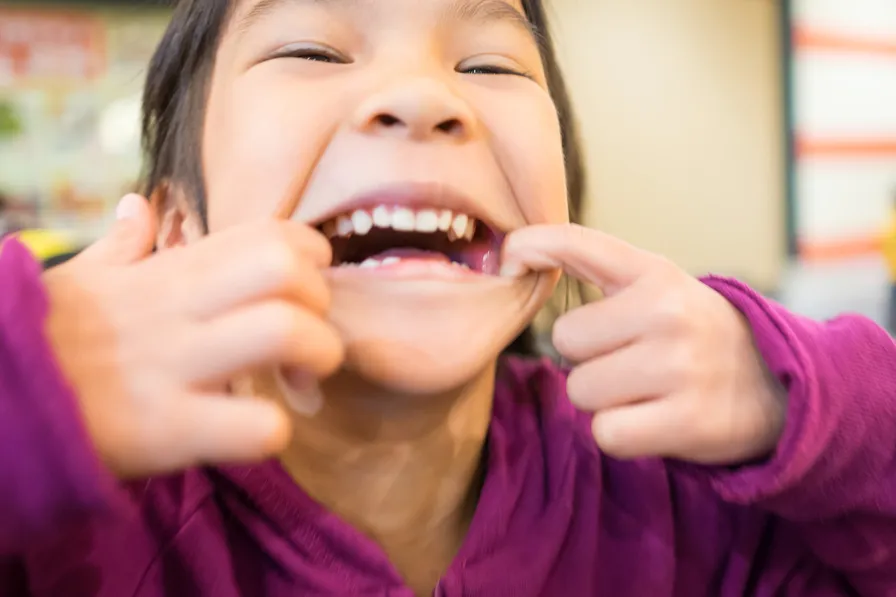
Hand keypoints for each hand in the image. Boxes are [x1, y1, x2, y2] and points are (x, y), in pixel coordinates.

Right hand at [43, 195, 343, 477]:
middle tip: (308, 342)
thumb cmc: (41, 343)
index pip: (270, 234)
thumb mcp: (76, 283)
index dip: (309, 257)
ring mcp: (168, 366)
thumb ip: (118, 246)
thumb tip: (138, 206)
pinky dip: (273, 430)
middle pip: (286, 269)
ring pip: (283, 329)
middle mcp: (173, 309)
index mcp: (166, 274)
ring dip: (313, 358)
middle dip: (320, 304)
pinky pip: (255, 425)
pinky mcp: (160, 430)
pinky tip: (258, 432)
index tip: (304, 292)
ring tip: (298, 384)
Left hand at [502, 224, 785, 463]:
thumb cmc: (692, 329)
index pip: (576, 244)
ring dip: (603, 400)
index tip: (509, 259)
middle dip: (587, 358)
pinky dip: (621, 434)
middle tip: (630, 360)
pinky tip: (652, 419)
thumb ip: (584, 258)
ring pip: (581, 391)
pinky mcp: (688, 422)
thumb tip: (513, 250)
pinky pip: (607, 433)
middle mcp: (668, 314)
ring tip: (645, 391)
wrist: (778, 384)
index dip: (531, 247)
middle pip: (566, 342)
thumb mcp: (651, 281)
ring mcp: (680, 368)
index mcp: (656, 275)